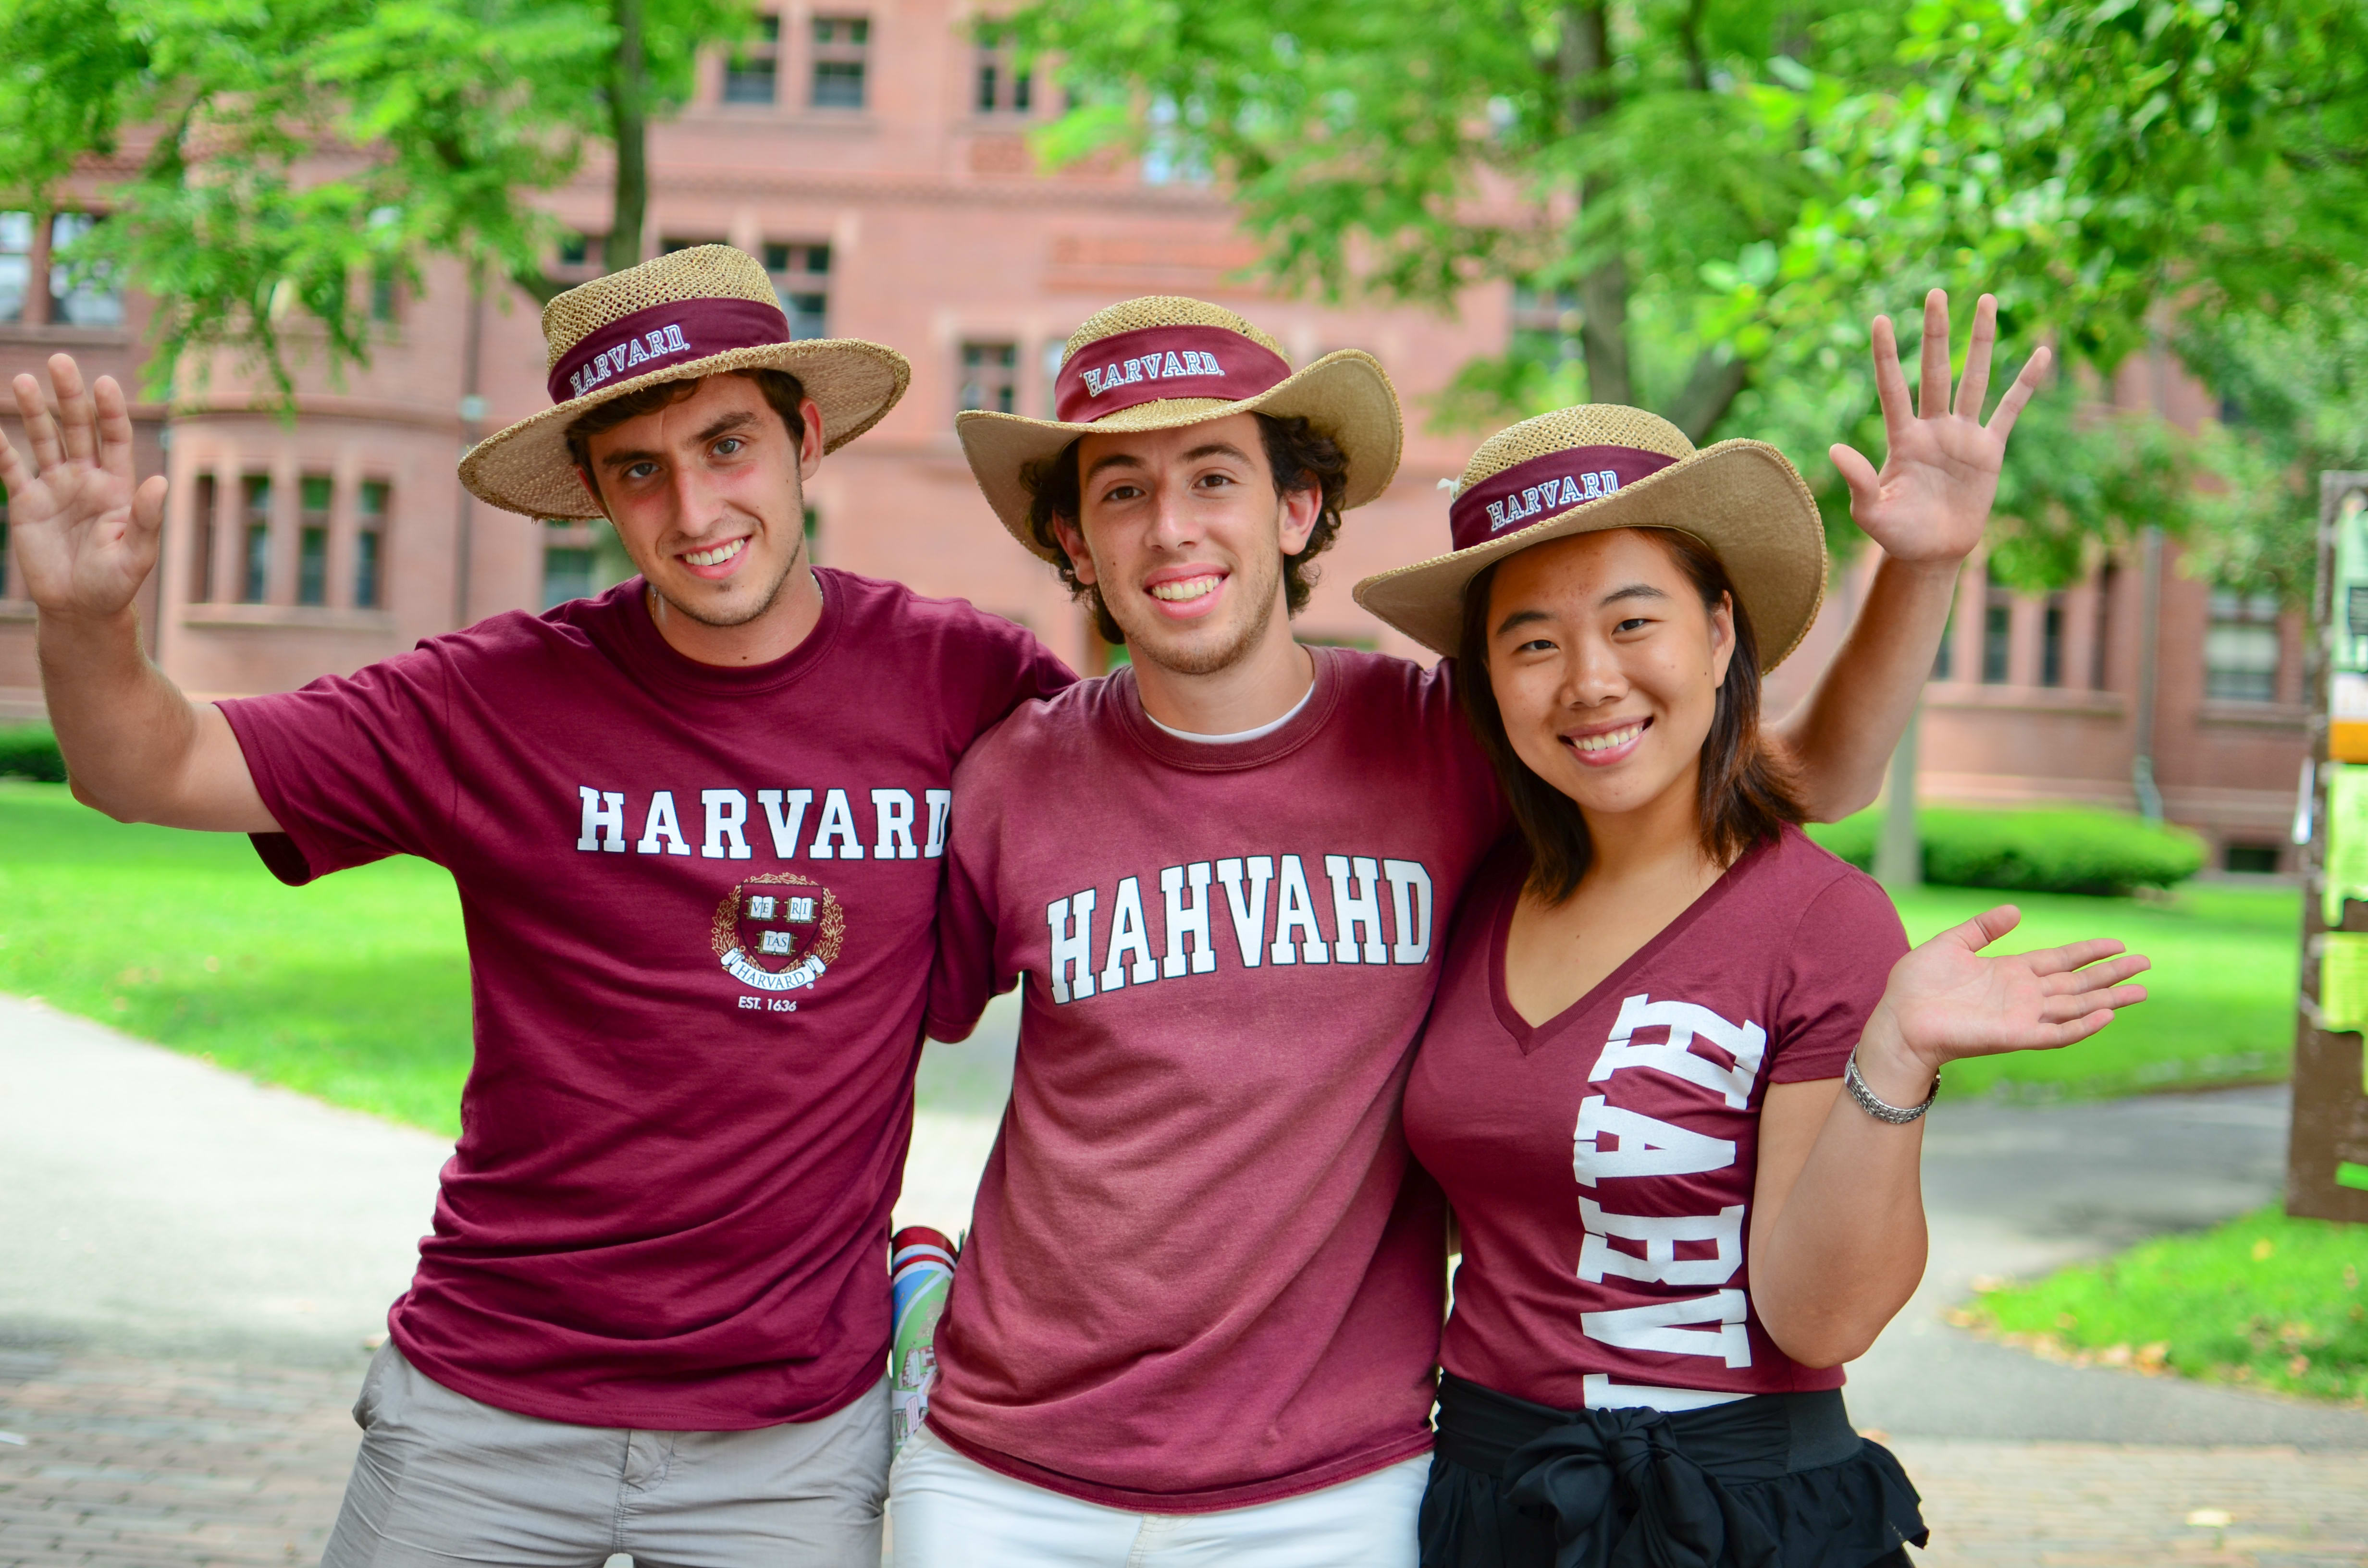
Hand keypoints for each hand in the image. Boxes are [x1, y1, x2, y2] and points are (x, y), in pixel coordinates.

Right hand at [0, 354, 169, 621]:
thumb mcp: (137, 554)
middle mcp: (86, 478)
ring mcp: (55, 487)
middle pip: (77, 428)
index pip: (115, 438)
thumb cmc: (115, 583)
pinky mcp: (26, 503)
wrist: (79, 608)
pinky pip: (10, 468)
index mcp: (117, 486)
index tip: (104, 382)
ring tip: (22, 380)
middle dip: (69, 396)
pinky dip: (0, 448)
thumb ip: (147, 518)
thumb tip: (162, 481)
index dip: (110, 410)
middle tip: (59, 360)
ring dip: (34, 411)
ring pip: (44, 439)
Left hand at [1830, 291, 2050, 567]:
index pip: (1892, 388)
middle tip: (1936, 292)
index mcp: (1902, 438)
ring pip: (1973, 378)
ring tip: (1986, 299)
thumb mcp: (1872, 512)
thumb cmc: (1897, 534)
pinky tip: (2041, 352)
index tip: (1879, 319)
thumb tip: (1833, 449)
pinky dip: (2025, 383)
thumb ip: (1858, 481)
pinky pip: (2010, 409)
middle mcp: (1932, 427)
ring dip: (1980, 341)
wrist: (1932, 554)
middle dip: (1935, 332)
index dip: (1886, 355)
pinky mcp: (1990, 449)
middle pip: (1934, 370)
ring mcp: (1962, 435)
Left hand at [1857, 905, 2149, 1097]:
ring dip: (2108, 1000)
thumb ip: (1982, 928)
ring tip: (2141, 991)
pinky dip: (2081, 1026)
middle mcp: (2022, 995)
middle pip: (2077, 983)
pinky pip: (2056, 1033)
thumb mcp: (1950, 944)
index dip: (2088, 952)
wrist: (1898, 1020)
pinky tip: (2105, 1015)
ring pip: (2075, 1007)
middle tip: (2146, 964)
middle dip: (2111, 974)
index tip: (2118, 943)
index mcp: (2009, 972)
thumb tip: (2016, 910)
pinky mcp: (2015, 1036)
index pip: (2060, 960)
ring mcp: (2022, 1016)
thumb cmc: (1916, 986)